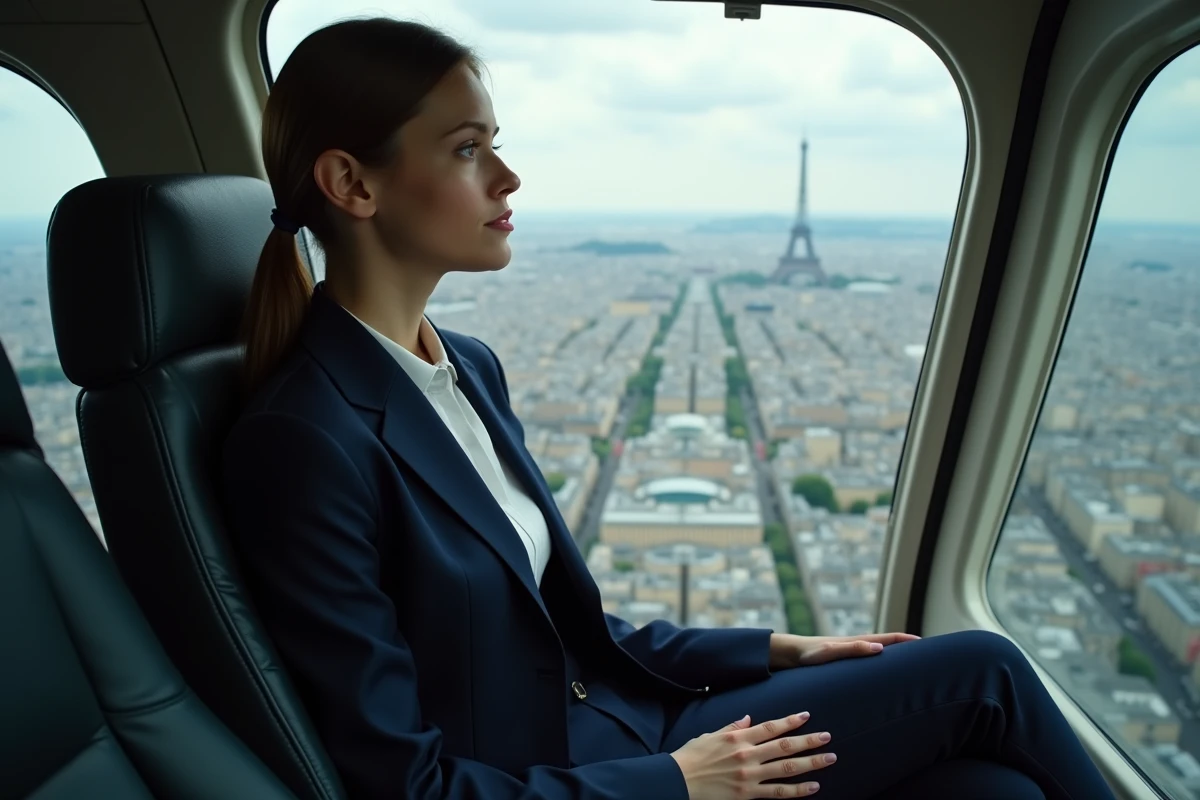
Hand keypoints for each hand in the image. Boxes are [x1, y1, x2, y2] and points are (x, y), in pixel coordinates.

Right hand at [670, 712, 832, 798]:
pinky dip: (798, 790)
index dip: (791, 721)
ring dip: (811, 763)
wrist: (677, 781)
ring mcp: (750, 776)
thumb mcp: (710, 736)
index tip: (806, 716)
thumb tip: (747, 719)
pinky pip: (778, 793)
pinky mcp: (748, 794)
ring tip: (829, 758)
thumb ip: (731, 728)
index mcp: (738, 738)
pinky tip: (813, 786)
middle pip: (785, 746)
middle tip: (827, 737)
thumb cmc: (691, 756)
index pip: (771, 727)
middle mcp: (748, 755)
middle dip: (809, 741)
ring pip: (787, 768)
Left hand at [768, 632, 919, 669]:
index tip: (926, 644)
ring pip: (877, 653)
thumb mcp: (830, 652)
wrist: (789, 653)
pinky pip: (866, 662)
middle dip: (905, 648)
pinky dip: (878, 664)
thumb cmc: (808, 653)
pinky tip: (879, 675)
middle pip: (886, 645)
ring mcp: (849, 653)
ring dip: (893, 657)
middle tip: (925, 656)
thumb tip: (880, 648)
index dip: (907, 640)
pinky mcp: (842, 662)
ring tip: (908, 667)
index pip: (888, 639)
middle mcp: (855, 645)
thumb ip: (853, 649)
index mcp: (856, 642)